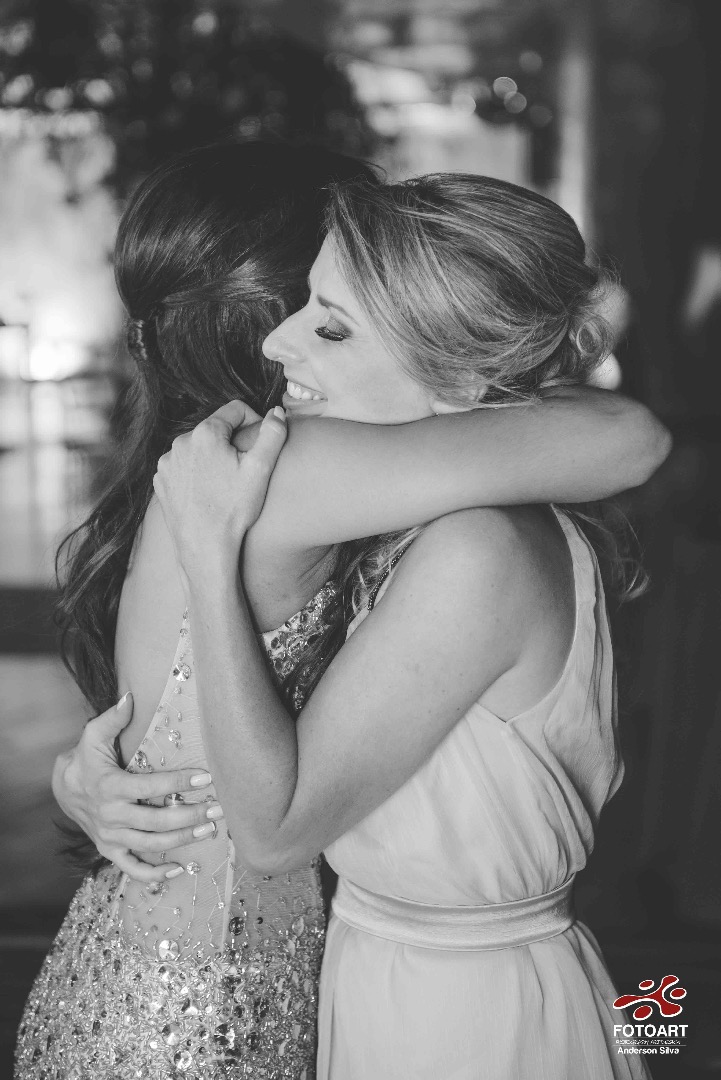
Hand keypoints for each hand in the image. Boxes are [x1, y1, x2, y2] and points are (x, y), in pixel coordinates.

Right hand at [52, 693, 225, 882]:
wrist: (62, 788)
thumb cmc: (85, 758)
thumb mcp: (92, 735)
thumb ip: (112, 717)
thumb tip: (130, 696)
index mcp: (109, 786)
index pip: (150, 787)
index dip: (179, 782)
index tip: (207, 776)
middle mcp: (110, 816)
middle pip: (157, 822)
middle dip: (191, 816)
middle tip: (219, 809)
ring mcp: (110, 837)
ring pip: (151, 845)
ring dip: (183, 840)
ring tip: (210, 830)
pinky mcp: (110, 850)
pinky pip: (131, 869)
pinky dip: (153, 875)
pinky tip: (178, 870)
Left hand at [153, 400, 286, 582]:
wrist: (204, 547)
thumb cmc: (234, 510)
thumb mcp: (261, 468)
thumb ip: (272, 433)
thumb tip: (277, 412)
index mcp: (205, 433)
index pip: (235, 410)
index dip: (254, 422)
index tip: (260, 445)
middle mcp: (180, 442)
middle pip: (215, 429)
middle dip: (231, 443)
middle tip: (244, 470)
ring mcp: (167, 463)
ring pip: (198, 448)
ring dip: (213, 457)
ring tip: (225, 484)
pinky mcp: (161, 480)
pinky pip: (183, 466)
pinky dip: (196, 473)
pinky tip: (208, 493)